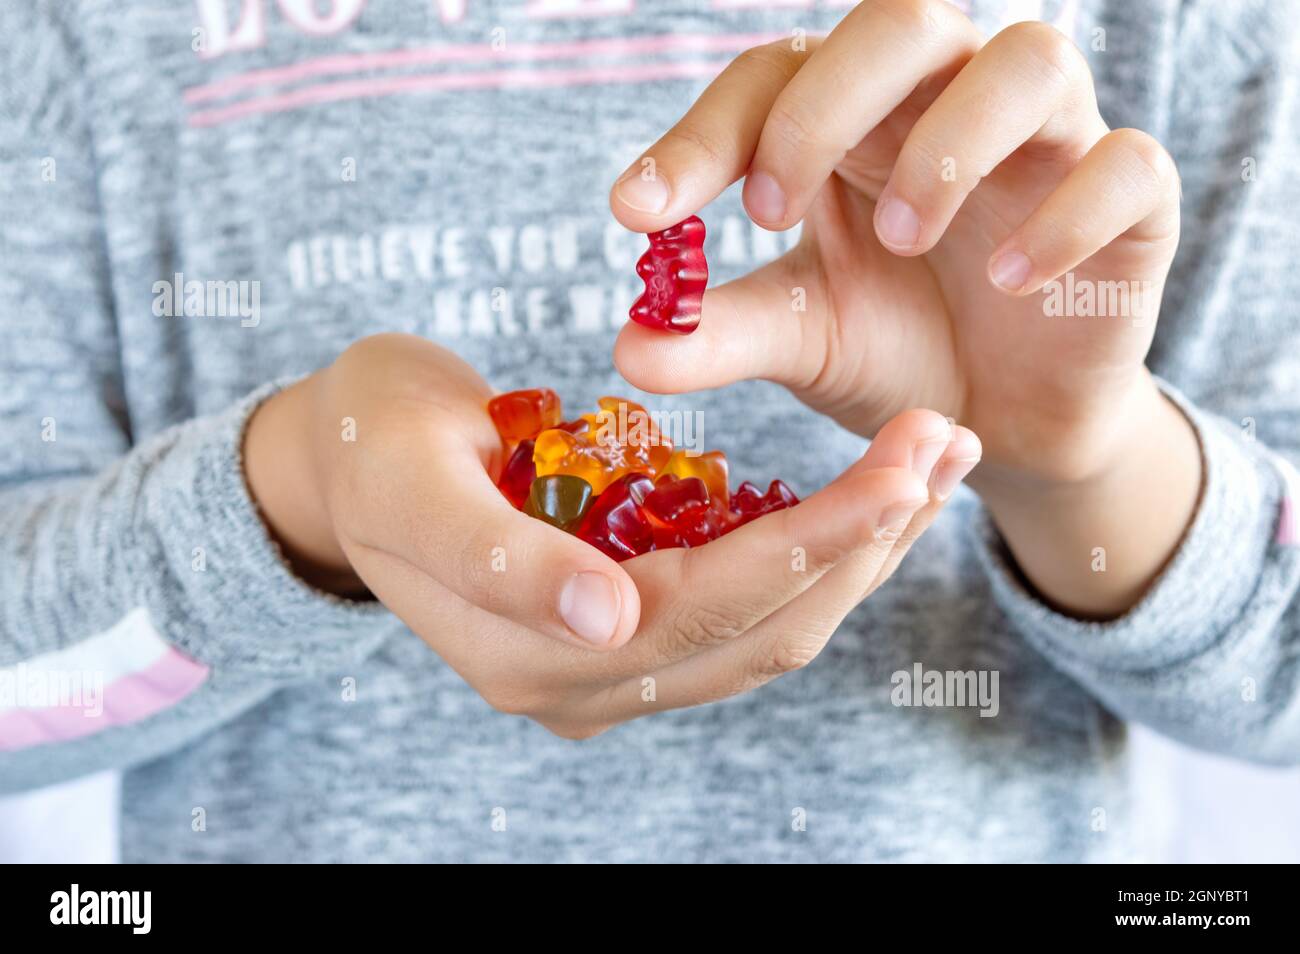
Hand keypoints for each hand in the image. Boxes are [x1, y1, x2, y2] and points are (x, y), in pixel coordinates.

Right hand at [244, 333, 979, 736]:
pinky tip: (872, 494)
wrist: (349, 458)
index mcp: (526, 654)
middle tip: (948, 443)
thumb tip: (607, 622)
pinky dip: (818, 551)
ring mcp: (612, 667)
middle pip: (760, 627)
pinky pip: (748, 607)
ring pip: (770, 627)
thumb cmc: (370, 441)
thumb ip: (495, 557)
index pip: (702, 605)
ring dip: (861, 550)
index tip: (904, 469)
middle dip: (865, 541)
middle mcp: (582, 683)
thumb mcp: (409, 475)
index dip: (811, 544)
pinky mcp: (635, 633)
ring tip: (937, 461)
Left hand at [610, 0, 1197, 615]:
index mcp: (857, 122)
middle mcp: (949, 104)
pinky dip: (1065, 216)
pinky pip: (1124, 165)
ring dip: (950, 144)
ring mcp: (1048, 144)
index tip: (635, 212)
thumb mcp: (803, 339)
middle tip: (772, 208)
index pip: (777, 75)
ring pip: (1029, 60)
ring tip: (903, 238)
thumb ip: (722, 334)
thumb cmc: (899, 350)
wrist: (1005, 423)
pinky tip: (1009, 282)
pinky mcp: (1132, 202)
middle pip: (902, 21)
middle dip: (825, 105)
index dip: (704, 132)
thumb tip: (628, 348)